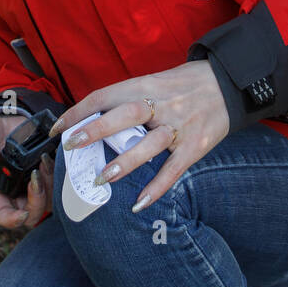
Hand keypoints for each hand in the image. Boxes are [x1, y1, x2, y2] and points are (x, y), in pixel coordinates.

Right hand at [0, 113, 55, 229]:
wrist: (4, 119)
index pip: (3, 215)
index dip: (12, 220)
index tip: (21, 215)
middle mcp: (16, 191)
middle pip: (32, 213)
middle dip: (37, 201)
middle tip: (35, 177)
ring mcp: (32, 183)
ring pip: (50, 200)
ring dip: (50, 185)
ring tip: (45, 161)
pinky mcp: (47, 171)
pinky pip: (60, 182)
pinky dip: (60, 174)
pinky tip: (54, 156)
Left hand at [47, 60, 229, 212]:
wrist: (229, 83)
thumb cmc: (184, 85)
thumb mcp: (154, 83)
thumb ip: (127, 101)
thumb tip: (91, 122)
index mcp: (145, 85)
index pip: (106, 96)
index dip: (79, 112)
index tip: (58, 129)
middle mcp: (161, 104)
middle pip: (126, 114)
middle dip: (97, 129)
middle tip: (73, 146)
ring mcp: (179, 125)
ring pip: (151, 143)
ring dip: (126, 161)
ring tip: (104, 178)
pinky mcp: (196, 145)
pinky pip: (174, 169)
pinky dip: (157, 187)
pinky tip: (139, 203)